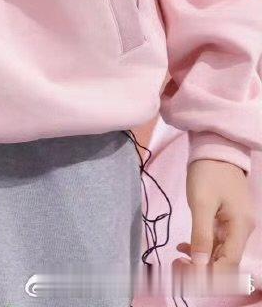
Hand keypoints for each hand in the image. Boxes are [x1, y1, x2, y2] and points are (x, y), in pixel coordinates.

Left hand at [176, 158, 256, 279]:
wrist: (215, 145)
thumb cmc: (208, 171)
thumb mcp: (201, 203)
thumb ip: (201, 235)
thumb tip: (200, 266)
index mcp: (240, 228)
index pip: (228, 265)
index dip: (207, 274)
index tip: (184, 272)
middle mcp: (242, 230)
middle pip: (225, 262)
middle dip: (202, 270)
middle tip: (177, 266)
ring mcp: (236, 225)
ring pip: (220, 253)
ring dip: (200, 260)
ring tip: (178, 258)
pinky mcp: (228, 219)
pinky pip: (217, 241)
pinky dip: (201, 246)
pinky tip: (184, 246)